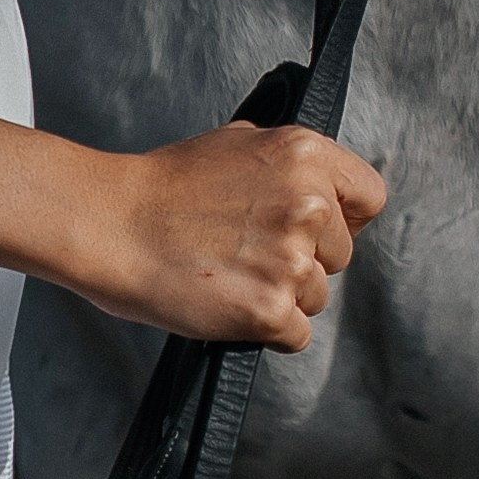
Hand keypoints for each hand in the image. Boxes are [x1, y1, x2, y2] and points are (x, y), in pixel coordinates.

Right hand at [76, 123, 387, 350]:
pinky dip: (266, 329)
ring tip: (228, 273)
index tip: (320, 229)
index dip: (346, 217)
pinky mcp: (271, 309)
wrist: (110, 223)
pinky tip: (227, 301)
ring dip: (281, 296)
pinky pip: (296, 335)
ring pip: (317, 296)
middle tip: (249, 251)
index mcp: (304, 154)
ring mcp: (291, 259)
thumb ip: (288, 165)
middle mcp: (308, 203)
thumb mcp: (237, 144)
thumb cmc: (163, 186)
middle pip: (341, 254)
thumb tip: (321, 186)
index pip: (369, 196)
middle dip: (304, 259)